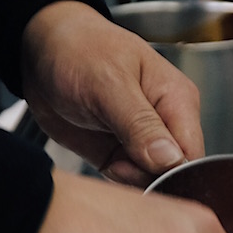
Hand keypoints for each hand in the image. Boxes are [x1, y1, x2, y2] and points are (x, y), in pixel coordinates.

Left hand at [18, 2, 204, 185]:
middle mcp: (165, 123)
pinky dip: (117, 180)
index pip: (192, 151)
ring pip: (152, 180)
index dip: (173, 170)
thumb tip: (171, 159)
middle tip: (119, 164)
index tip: (142, 167)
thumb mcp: (109, 84)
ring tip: (110, 159)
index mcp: (177, 99)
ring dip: (130, 180)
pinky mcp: (119, 155)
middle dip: (149, 177)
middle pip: (175, 172)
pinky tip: (105, 163)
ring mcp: (142, 141)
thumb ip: (140, 124)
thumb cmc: (78, 50)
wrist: (40, 52)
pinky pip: (129, 182)